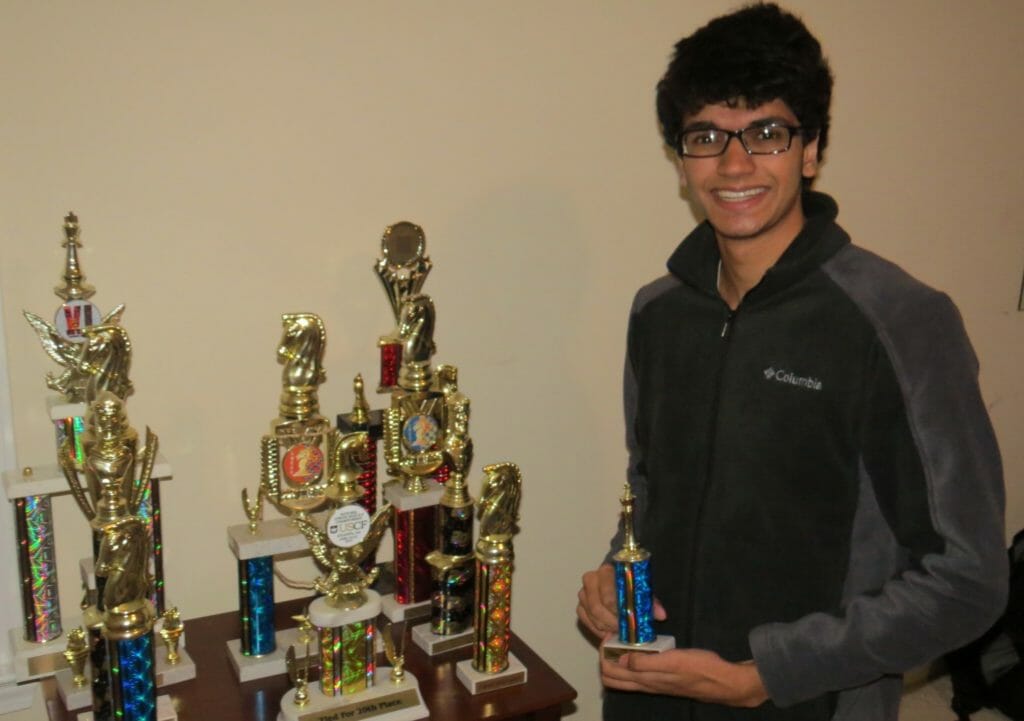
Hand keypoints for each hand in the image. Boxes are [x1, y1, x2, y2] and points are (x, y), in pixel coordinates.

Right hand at [576, 564, 665, 640]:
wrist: (619, 583)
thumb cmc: (631, 586)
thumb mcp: (643, 591)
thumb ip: (651, 602)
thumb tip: (661, 615)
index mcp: (607, 571)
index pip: (608, 596)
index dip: (618, 612)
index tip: (629, 621)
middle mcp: (591, 579)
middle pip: (597, 607)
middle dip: (611, 622)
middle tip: (624, 631)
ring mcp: (583, 593)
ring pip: (591, 615)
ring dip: (605, 626)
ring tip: (618, 632)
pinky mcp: (580, 605)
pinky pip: (585, 620)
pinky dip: (597, 629)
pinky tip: (608, 632)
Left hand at [601, 647, 767, 707]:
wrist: (723, 681)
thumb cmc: (700, 669)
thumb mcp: (674, 662)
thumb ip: (646, 663)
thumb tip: (621, 660)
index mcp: (646, 680)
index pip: (610, 674)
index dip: (604, 654)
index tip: (609, 635)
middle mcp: (646, 684)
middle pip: (612, 677)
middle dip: (606, 657)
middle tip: (611, 636)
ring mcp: (654, 683)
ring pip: (624, 677)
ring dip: (616, 660)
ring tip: (621, 640)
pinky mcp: (662, 679)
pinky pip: (637, 674)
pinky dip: (629, 662)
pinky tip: (637, 648)